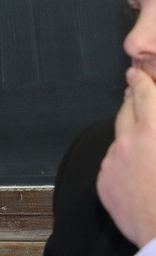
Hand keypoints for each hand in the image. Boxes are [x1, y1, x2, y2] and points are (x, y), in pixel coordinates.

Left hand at [97, 67, 155, 247]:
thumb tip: (154, 116)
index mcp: (153, 131)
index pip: (144, 93)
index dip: (140, 80)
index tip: (136, 73)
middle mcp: (128, 143)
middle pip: (125, 110)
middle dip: (131, 99)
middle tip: (135, 91)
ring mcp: (113, 163)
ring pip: (118, 137)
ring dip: (128, 131)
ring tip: (142, 134)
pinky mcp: (104, 183)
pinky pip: (112, 163)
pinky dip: (122, 159)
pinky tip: (137, 167)